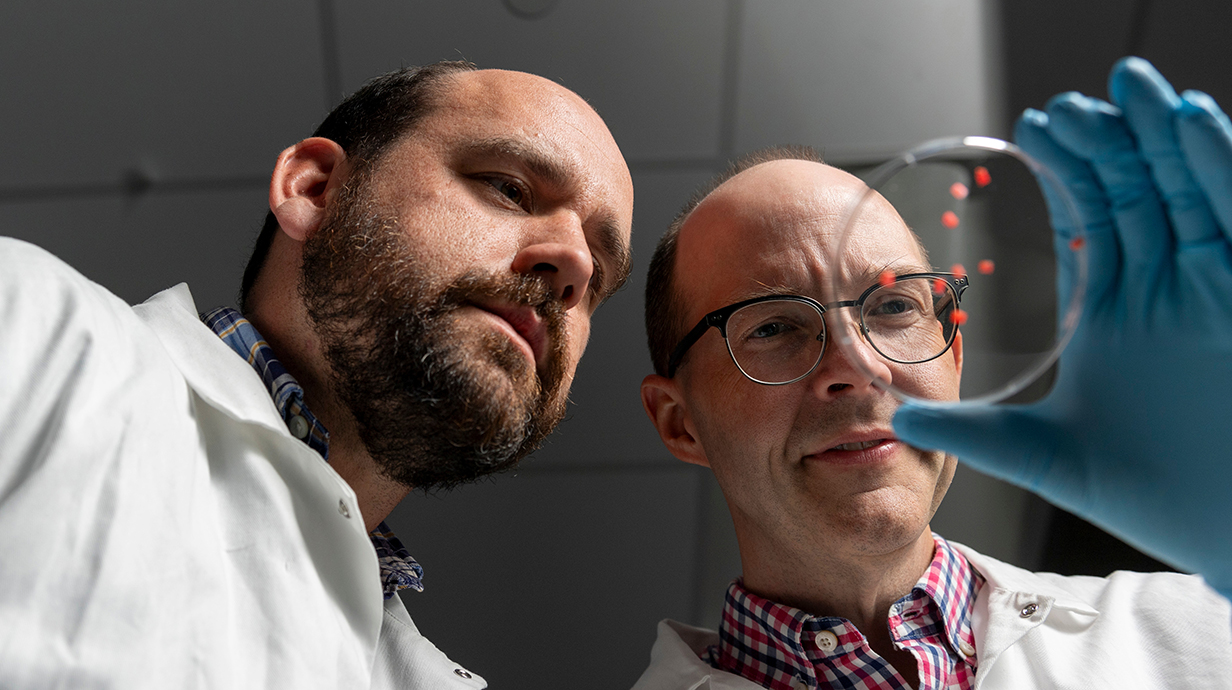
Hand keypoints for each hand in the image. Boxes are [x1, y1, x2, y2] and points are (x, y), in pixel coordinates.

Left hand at [893, 57, 1231, 598]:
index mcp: (1121, 310)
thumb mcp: (1043, 454)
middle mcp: (1171, 288)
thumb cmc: (1148, 495)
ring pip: (1191, 191)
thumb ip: (973, 432)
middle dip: (1108, 144)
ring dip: (1162, 138)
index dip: (1072, 172)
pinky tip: (1191, 123)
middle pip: (1140, 193)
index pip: (1097, 220)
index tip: (1034, 128)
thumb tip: (897, 419)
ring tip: (1128, 89)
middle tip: (1067, 104)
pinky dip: (1218, 168)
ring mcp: (1215, 288)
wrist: (1218, 532)